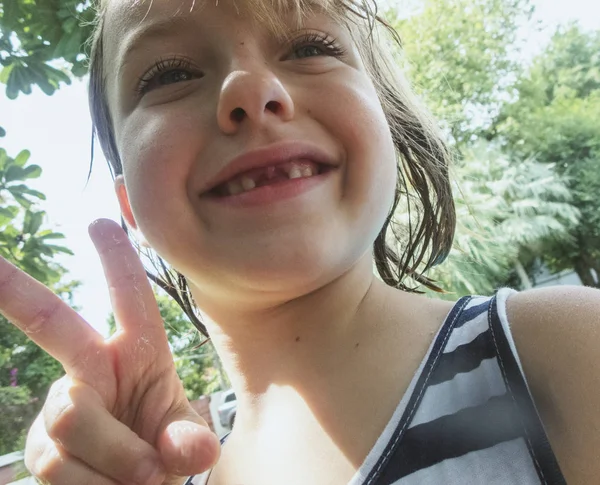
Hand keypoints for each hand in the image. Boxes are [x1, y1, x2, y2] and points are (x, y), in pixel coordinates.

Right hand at [0, 219, 219, 484]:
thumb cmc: (164, 447)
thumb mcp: (185, 439)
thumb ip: (188, 440)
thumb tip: (191, 453)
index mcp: (139, 355)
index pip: (131, 301)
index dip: (118, 263)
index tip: (102, 223)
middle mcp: (92, 370)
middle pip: (52, 322)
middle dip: (16, 290)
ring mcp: (62, 408)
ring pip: (71, 417)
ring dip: (116, 458)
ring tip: (141, 476)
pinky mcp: (39, 449)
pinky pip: (55, 463)